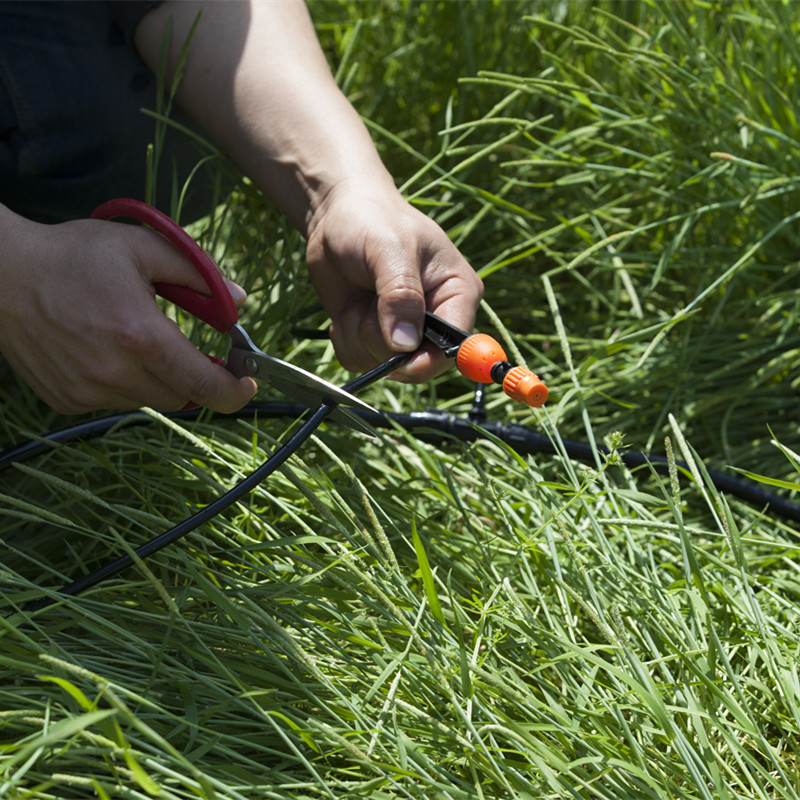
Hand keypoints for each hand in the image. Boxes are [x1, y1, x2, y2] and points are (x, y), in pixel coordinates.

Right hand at [0, 209, 256, 413]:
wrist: (0, 273)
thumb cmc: (72, 255)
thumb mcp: (140, 247)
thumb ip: (198, 273)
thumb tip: (239, 299)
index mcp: (139, 334)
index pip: (203, 383)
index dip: (234, 391)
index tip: (246, 382)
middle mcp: (114, 371)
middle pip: (181, 396)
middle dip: (194, 376)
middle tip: (188, 350)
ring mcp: (86, 391)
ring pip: (148, 400)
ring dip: (156, 378)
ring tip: (131, 339)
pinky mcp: (66, 400)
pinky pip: (113, 401)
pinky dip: (122, 383)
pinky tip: (102, 350)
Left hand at [305, 181, 483, 381]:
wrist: (334, 217)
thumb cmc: (371, 220)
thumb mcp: (389, 249)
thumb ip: (400, 295)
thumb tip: (405, 344)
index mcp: (457, 294)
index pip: (455, 346)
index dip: (426, 359)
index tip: (397, 355)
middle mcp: (435, 319)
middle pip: (415, 364)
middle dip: (382, 339)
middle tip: (369, 301)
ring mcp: (403, 331)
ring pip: (380, 364)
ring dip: (358, 334)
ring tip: (359, 297)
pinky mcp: (374, 337)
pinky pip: (357, 360)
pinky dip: (345, 338)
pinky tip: (348, 308)